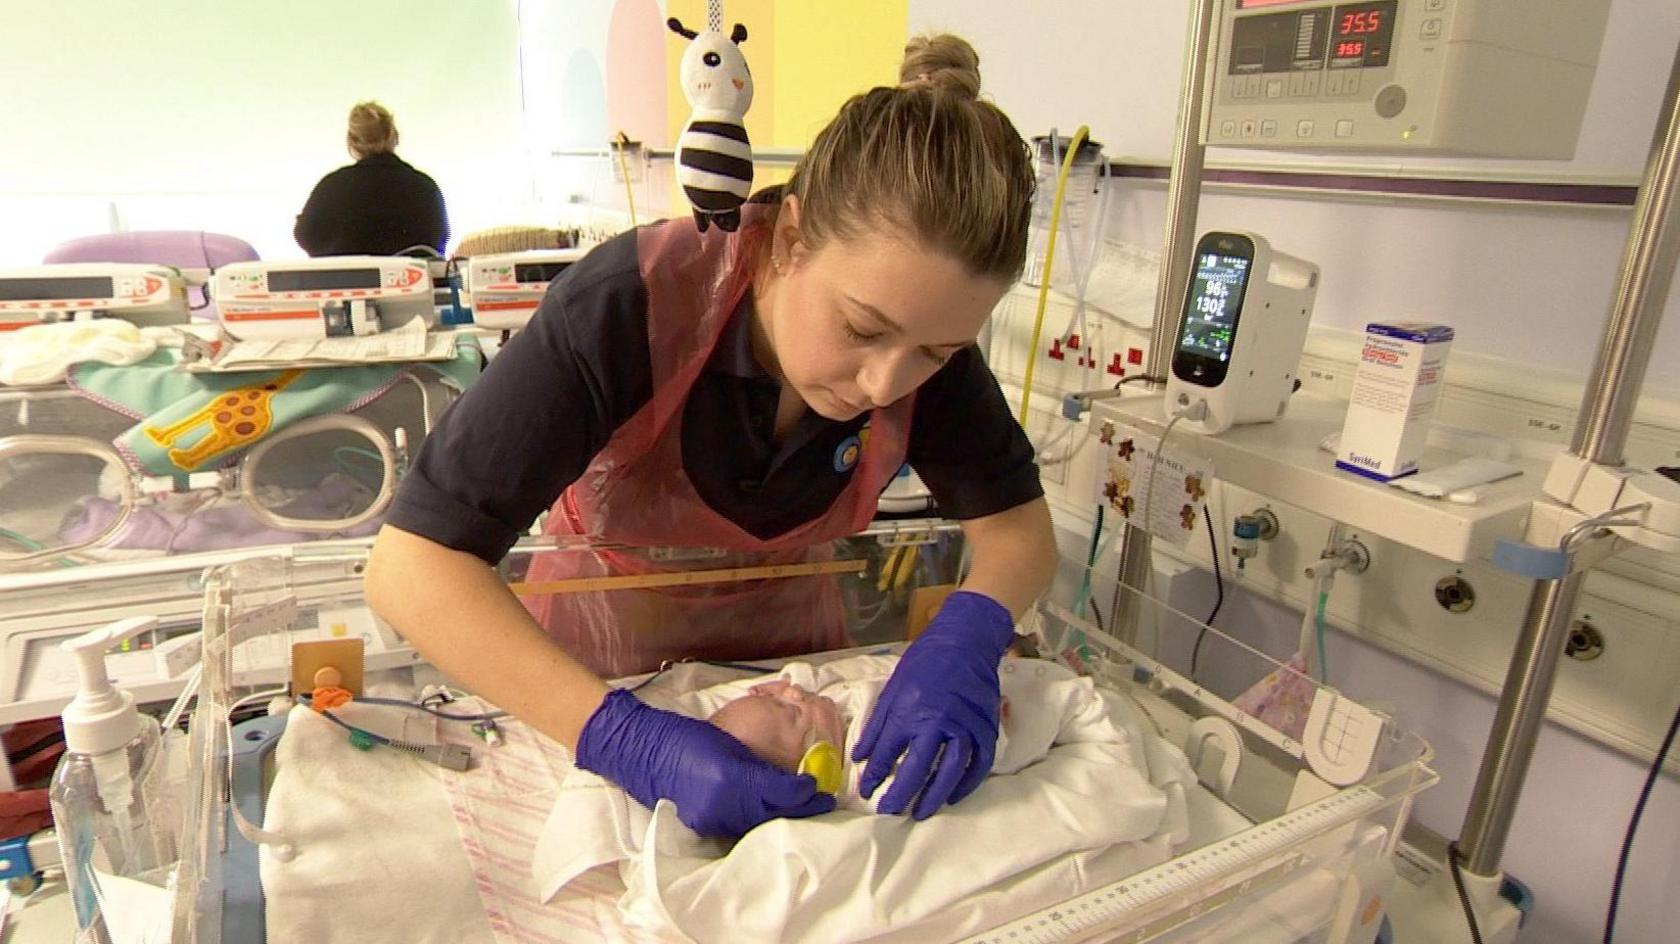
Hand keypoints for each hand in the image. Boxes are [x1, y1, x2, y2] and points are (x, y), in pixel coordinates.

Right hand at [576, 688, 834, 837]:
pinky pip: (739, 826)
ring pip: (758, 824)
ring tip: (802, 809)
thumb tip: (790, 780)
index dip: (803, 792)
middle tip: (822, 803)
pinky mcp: (703, 824)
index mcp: (731, 780)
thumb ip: (757, 764)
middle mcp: (722, 806)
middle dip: (799, 809)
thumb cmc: (686, 738)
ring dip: (781, 817)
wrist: (642, 752)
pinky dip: (759, 821)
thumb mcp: (727, 742)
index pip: (779, 794)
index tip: (819, 787)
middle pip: (772, 814)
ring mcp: (711, 819)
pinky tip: (770, 814)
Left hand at [852, 590, 1013, 818]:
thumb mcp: (894, 689)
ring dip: (934, 796)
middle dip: (901, 794)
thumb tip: (861, 756)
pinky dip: (967, 783)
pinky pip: (978, 763)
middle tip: (890, 811)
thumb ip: (878, 725)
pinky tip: (953, 795)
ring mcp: (965, 726)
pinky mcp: (986, 727)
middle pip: (917, 769)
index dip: (875, 775)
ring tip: (921, 812)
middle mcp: (937, 722)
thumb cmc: (925, 662)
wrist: (966, 640)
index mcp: (909, 711)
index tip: (867, 791)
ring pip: (949, 771)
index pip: (887, 753)